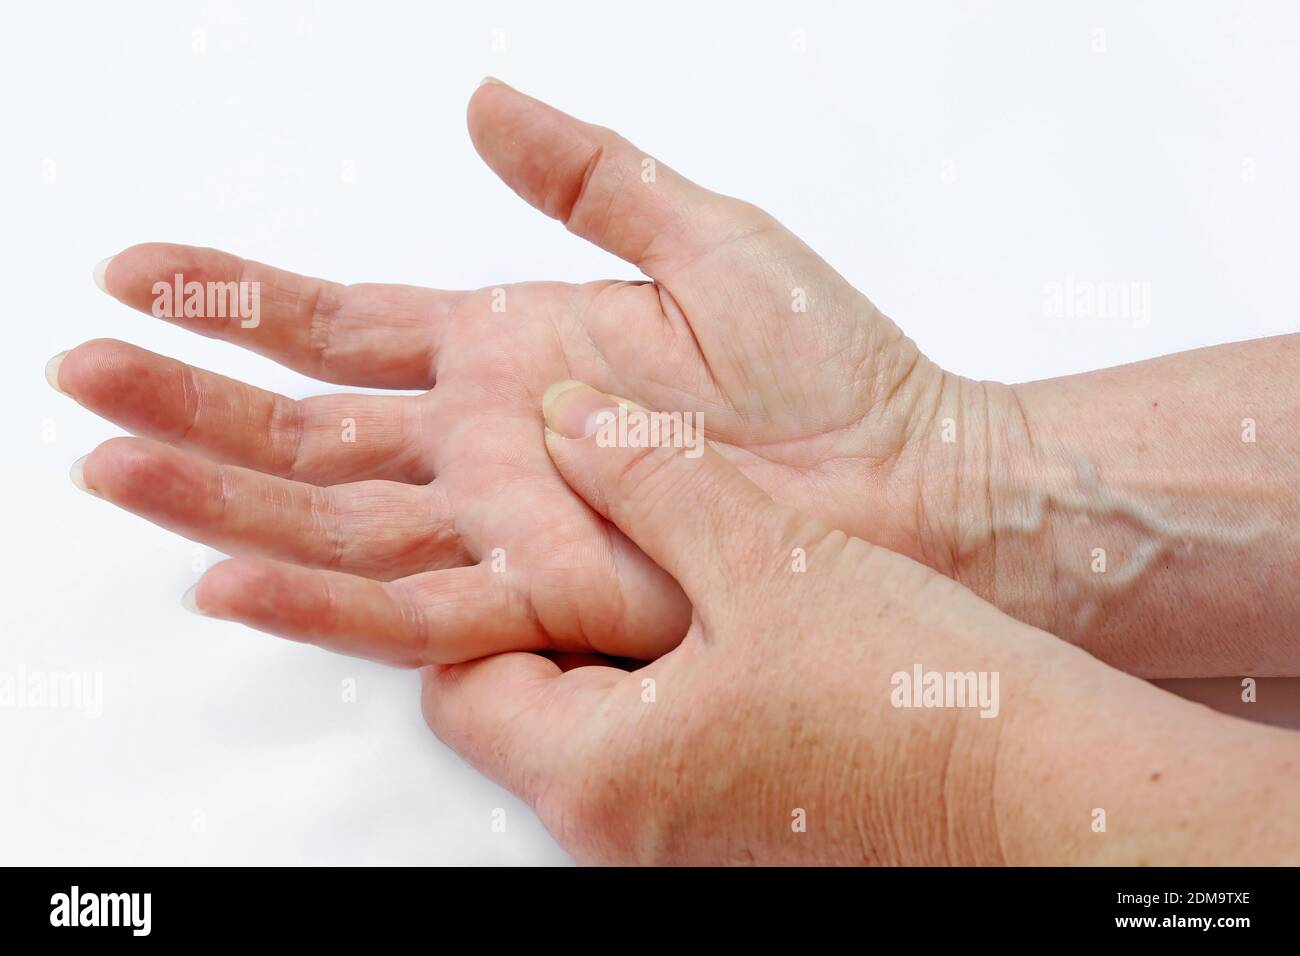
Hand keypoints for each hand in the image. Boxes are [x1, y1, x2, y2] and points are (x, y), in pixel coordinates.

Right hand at [54, 80, 964, 663]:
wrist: (908, 473)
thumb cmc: (826, 365)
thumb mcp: (700, 234)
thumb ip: (585, 175)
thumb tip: (483, 99)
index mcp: (508, 352)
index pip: (344, 324)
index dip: (240, 301)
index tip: (143, 272)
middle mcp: (486, 445)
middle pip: (309, 424)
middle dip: (191, 395)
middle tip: (79, 370)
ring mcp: (508, 523)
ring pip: (331, 516)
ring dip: (216, 487)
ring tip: (109, 457)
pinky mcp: (546, 595)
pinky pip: (410, 605)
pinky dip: (316, 595)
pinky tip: (228, 571)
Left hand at [417, 380, 1299, 864]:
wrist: (1046, 790)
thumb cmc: (914, 700)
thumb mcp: (763, 556)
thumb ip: (648, 475)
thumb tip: (570, 417)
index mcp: (598, 772)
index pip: (458, 683)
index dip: (475, 596)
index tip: (513, 530)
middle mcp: (622, 829)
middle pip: (518, 710)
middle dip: (535, 621)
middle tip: (576, 535)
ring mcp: (679, 842)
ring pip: (590, 732)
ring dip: (602, 651)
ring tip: (652, 568)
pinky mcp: (736, 836)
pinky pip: (659, 756)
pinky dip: (662, 691)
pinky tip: (720, 628)